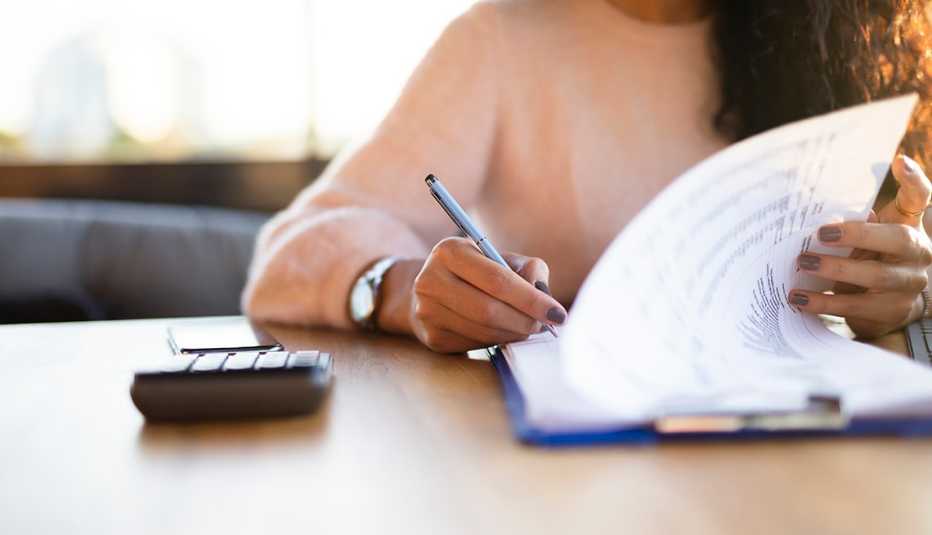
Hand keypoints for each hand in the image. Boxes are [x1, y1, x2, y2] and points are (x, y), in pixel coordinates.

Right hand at [402, 237, 566, 352]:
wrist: (432, 291)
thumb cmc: (476, 272)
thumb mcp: (500, 258)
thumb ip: (528, 268)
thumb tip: (543, 293)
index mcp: (449, 250)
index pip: (497, 280)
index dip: (531, 299)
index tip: (558, 313)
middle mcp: (430, 280)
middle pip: (488, 310)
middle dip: (525, 321)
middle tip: (545, 325)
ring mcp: (427, 311)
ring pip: (483, 331)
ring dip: (514, 333)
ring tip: (528, 327)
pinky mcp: (432, 337)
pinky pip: (475, 344)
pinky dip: (498, 341)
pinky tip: (505, 332)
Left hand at [788, 155, 931, 337]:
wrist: (890, 308)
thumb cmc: (872, 260)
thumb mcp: (868, 238)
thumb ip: (855, 223)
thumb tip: (814, 209)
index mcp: (909, 227)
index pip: (919, 198)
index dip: (913, 180)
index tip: (898, 161)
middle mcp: (918, 253)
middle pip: (897, 240)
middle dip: (858, 235)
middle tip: (821, 234)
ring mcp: (908, 284)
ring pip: (876, 277)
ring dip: (835, 270)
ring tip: (802, 264)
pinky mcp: (891, 312)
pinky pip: (855, 307)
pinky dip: (823, 303)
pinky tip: (799, 299)